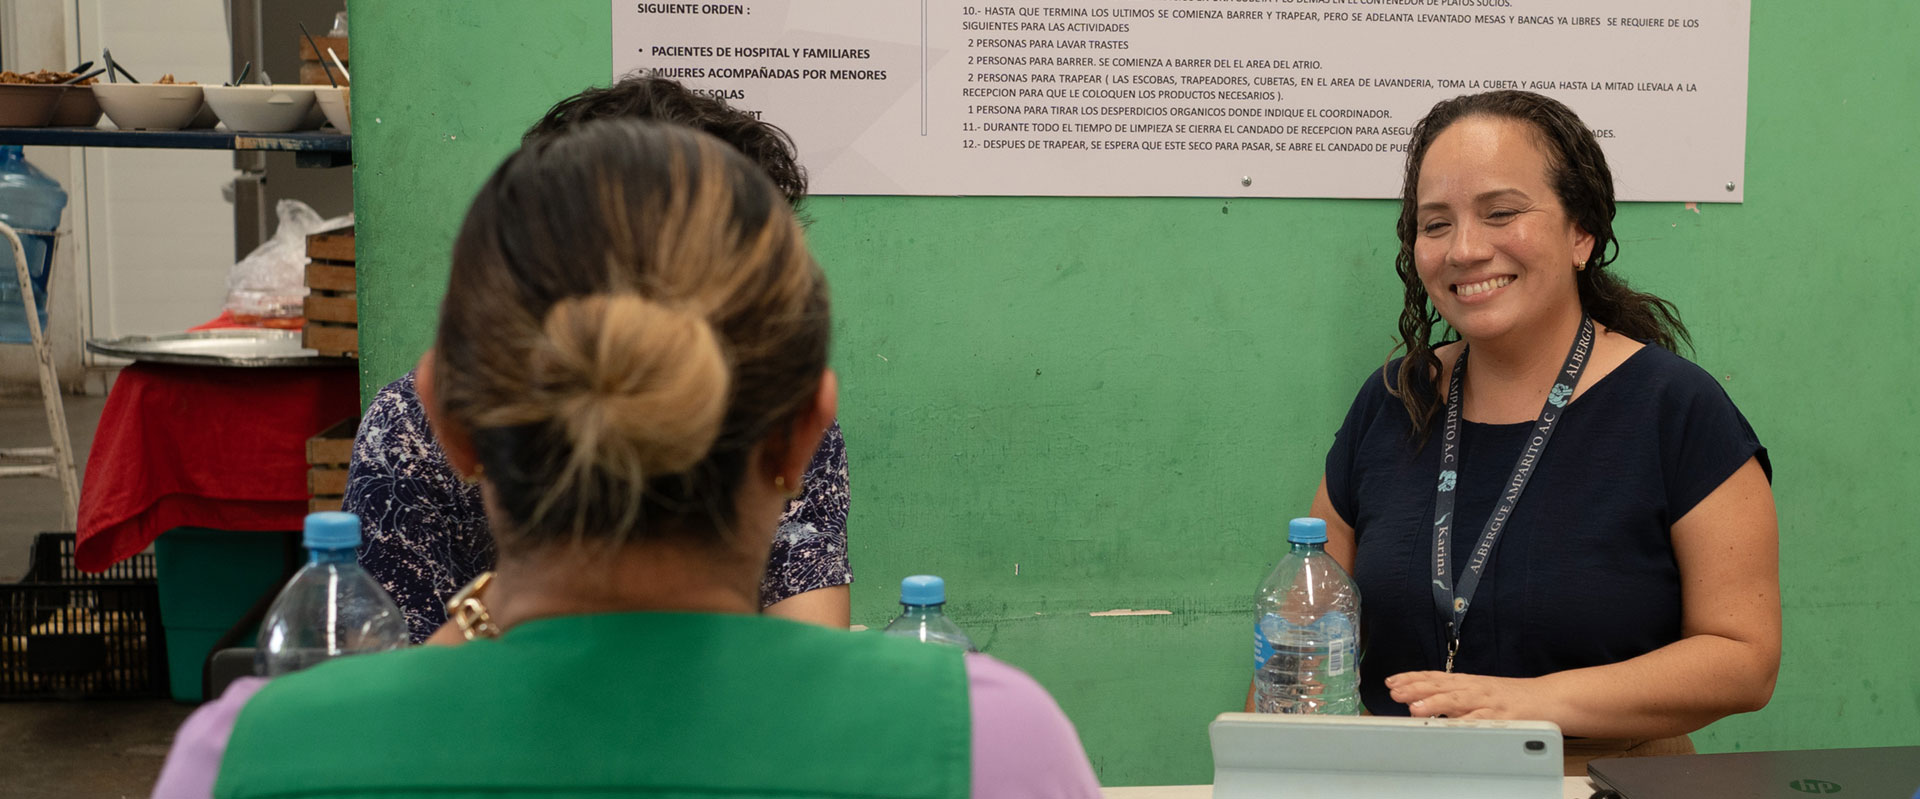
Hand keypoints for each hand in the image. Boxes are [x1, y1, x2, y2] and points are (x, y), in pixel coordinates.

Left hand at [1385, 670, 1563, 721]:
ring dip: (1435, 704)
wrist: (1548, 697)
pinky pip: (1483, 721)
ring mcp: (1489, 702)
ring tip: (1415, 708)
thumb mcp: (1479, 691)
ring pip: (1458, 701)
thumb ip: (1454, 696)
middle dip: (1416, 689)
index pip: (1435, 677)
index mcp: (1468, 682)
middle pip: (1441, 686)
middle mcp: (1475, 689)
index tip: (1392, 681)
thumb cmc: (1511, 698)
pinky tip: (1451, 727)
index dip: (1412, 678)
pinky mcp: (1503, 717)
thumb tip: (1423, 701)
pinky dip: (1466, 723)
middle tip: (1395, 692)